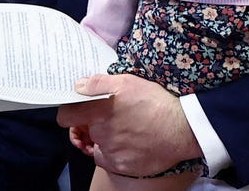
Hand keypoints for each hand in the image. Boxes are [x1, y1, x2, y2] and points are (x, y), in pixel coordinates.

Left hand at [56, 73, 199, 176]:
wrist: (182, 129)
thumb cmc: (155, 103)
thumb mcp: (127, 82)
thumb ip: (98, 83)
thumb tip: (79, 86)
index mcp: (99, 113)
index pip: (66, 117)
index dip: (69, 113)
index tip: (76, 111)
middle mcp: (102, 135)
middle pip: (86, 130)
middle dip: (93, 123)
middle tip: (111, 116)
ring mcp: (112, 153)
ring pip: (99, 145)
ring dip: (106, 138)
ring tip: (126, 128)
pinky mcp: (122, 166)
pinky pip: (110, 159)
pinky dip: (115, 153)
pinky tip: (129, 143)